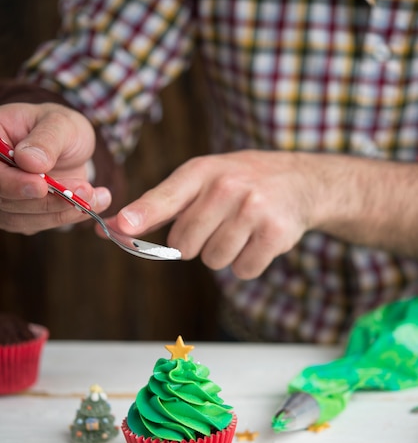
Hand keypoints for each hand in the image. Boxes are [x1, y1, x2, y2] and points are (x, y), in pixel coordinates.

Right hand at [0, 103, 111, 234]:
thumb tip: (30, 161)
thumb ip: (46, 139)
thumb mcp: (60, 123)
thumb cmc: (61, 128)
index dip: (12, 183)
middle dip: (46, 201)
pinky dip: (67, 217)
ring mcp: (5, 197)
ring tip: (93, 195)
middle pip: (6, 199)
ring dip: (61, 211)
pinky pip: (40, 224)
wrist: (70, 147)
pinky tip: (91, 204)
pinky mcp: (21, 215)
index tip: (41, 185)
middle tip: (84, 190)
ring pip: (22, 218)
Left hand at [111, 150, 320, 278]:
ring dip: (224, 253)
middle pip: (184, 245)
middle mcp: (226, 187)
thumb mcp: (203, 179)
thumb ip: (161, 205)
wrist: (301, 181)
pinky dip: (248, 263)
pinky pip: (242, 270)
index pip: (165, 197)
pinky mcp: (275, 232)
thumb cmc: (241, 182)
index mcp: (202, 171)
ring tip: (242, 229)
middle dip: (197, 242)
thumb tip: (116, 228)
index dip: (142, 215)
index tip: (122, 228)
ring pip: (213, 260)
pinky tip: (259, 239)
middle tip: (220, 222)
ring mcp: (253, 209)